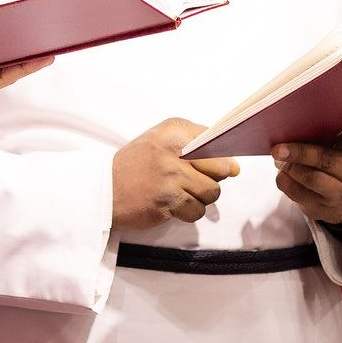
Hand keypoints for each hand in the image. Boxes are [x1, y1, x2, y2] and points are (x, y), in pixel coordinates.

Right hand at [112, 119, 233, 228]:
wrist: (105, 189)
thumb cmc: (138, 165)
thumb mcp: (163, 141)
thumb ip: (201, 146)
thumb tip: (236, 168)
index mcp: (174, 130)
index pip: (217, 141)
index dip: (218, 157)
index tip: (206, 164)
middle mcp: (174, 150)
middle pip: (221, 168)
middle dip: (212, 179)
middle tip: (191, 181)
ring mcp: (171, 176)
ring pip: (212, 192)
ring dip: (200, 198)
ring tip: (180, 193)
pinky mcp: (168, 201)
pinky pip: (197, 211)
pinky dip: (188, 212)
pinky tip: (172, 205)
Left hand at [272, 119, 341, 225]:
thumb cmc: (339, 163)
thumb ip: (333, 132)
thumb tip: (296, 124)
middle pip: (327, 160)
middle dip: (300, 153)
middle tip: (278, 149)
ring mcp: (339, 193)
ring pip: (311, 179)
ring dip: (290, 168)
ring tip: (279, 158)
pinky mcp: (322, 208)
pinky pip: (298, 194)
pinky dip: (285, 180)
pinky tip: (282, 173)